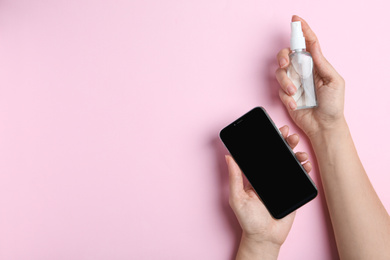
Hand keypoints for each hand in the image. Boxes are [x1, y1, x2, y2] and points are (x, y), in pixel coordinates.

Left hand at [226, 125, 311, 258]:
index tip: (273, 131)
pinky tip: (305, 163)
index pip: (262, 155)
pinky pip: (300, 177)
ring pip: (291, 164)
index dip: (269, 142)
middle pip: (279, 155)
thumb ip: (234, 178)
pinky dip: (304, 169)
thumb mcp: (237, 198)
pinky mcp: (293, 192)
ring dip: (296, 153)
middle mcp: (270, 177)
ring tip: (298, 149)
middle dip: (285, 143)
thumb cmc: (248, 220)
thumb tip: (228, 157)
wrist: (265, 238)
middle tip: (288, 135)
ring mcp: (282, 184)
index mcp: (256, 176)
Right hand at [275, 15, 345, 137]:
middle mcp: (303, 71)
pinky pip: (280, 91)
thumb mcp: (334, 80)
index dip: (302, 30)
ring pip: (280, 73)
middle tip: (286, 62)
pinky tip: (296, 105)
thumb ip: (322, 63)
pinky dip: (287, 98)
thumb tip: (313, 46)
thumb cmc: (333, 104)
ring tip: (295, 93)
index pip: (308, 44)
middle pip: (287, 55)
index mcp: (316, 65)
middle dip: (283, 56)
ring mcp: (294, 83)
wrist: (324, 125)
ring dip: (286, 82)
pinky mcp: (286, 95)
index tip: (296, 20)